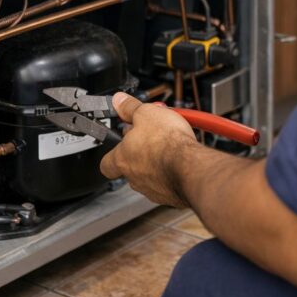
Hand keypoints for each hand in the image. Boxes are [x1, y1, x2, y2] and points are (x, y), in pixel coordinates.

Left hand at [100, 92, 197, 207]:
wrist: (191, 166)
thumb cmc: (167, 143)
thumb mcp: (146, 112)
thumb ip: (130, 108)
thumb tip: (119, 101)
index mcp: (122, 158)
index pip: (105, 163)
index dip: (112, 152)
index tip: (120, 141)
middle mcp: (134, 177)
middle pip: (130, 166)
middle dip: (140, 152)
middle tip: (151, 137)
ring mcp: (151, 188)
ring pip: (149, 176)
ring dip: (156, 163)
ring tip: (168, 146)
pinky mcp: (169, 195)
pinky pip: (167, 183)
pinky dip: (171, 172)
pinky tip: (180, 159)